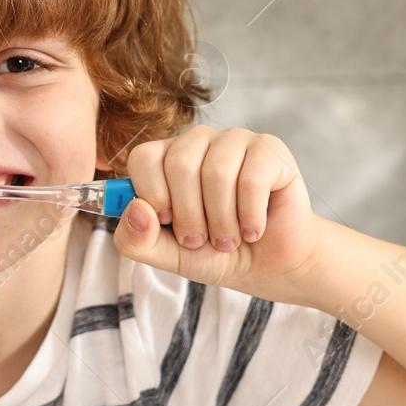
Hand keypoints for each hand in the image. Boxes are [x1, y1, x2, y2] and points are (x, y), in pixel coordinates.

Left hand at [111, 125, 326, 299]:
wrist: (268, 265)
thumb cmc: (215, 252)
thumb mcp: (167, 255)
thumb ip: (137, 240)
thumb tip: (136, 209)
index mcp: (166, 158)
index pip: (144, 158)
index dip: (153, 196)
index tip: (168, 222)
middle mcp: (198, 142)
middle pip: (180, 165)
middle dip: (190, 217)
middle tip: (202, 239)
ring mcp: (235, 140)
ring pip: (216, 173)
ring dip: (222, 221)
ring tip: (229, 239)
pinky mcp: (270, 149)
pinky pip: (252, 180)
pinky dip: (250, 217)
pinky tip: (254, 230)